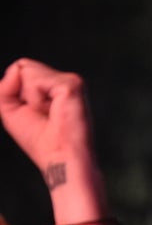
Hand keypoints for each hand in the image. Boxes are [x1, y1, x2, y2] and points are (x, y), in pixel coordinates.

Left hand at [0, 58, 95, 175]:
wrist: (60, 159)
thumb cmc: (40, 141)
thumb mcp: (11, 110)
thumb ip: (6, 86)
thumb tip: (17, 68)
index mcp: (54, 86)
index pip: (23, 68)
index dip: (17, 90)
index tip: (34, 113)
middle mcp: (65, 81)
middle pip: (23, 66)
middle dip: (22, 93)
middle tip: (42, 114)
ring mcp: (71, 81)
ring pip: (27, 70)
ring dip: (29, 98)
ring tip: (48, 113)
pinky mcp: (72, 85)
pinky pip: (34, 80)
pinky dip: (35, 99)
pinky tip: (53, 111)